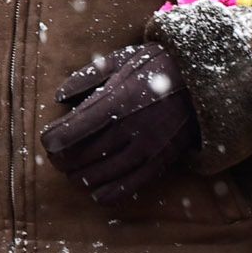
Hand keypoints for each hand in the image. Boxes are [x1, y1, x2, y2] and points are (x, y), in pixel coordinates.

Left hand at [40, 43, 199, 203]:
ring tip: (72, 173)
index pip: (75, 129)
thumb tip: (59, 96)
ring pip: (104, 172)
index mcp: (118, 98)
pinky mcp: (162, 160)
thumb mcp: (123, 58)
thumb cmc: (159, 64)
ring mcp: (148, 146)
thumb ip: (88, 76)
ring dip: (82, 176)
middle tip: (55, 159)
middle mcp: (131, 126)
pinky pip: (132, 184)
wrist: (204, 79)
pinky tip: (97, 193)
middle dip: (63, 160)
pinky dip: (110, 193)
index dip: (54, 139)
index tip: (47, 141)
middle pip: (84, 154)